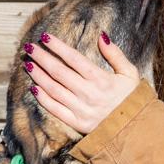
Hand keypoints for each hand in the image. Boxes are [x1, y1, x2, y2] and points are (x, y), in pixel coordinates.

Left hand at [24, 0, 142, 136]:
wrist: (135, 128)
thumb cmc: (131, 97)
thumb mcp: (129, 73)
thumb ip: (115, 54)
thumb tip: (101, 35)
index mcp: (101, 79)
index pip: (74, 59)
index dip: (58, 47)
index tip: (45, 37)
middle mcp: (89, 93)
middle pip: (59, 72)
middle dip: (42, 58)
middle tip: (29, 48)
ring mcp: (81, 109)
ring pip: (54, 90)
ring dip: (39, 76)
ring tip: (28, 64)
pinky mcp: (77, 123)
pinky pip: (55, 109)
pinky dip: (43, 98)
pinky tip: (33, 87)